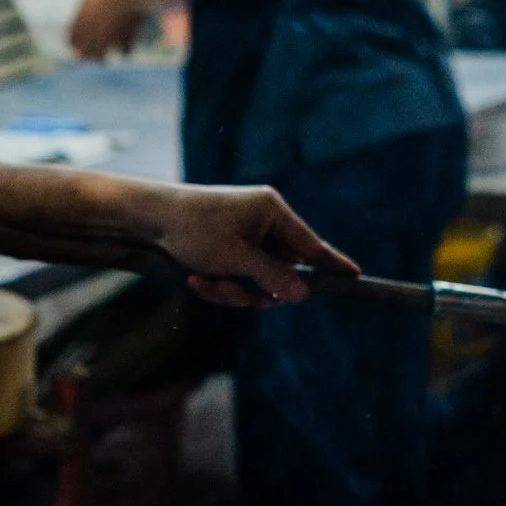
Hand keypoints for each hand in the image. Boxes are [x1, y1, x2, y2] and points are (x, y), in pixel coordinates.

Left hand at [66, 0, 144, 59]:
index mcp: (83, 19)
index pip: (71, 39)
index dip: (71, 40)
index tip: (72, 41)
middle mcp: (95, 32)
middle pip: (85, 54)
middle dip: (84, 53)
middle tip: (85, 51)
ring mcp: (112, 37)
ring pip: (103, 58)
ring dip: (101, 57)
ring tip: (101, 57)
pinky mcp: (130, 36)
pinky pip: (126, 51)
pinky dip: (125, 50)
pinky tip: (125, 47)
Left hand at [152, 183, 359, 308]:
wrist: (149, 219)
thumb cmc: (193, 229)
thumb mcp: (235, 257)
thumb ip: (272, 277)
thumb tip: (303, 294)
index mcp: (272, 212)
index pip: (312, 245)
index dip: (333, 264)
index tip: (356, 278)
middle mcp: (263, 222)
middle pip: (282, 272)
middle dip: (257, 289)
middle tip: (240, 293)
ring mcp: (245, 237)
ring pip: (257, 282)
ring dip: (232, 291)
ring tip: (205, 281)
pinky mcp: (228, 250)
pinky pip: (237, 279)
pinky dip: (219, 285)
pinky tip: (195, 279)